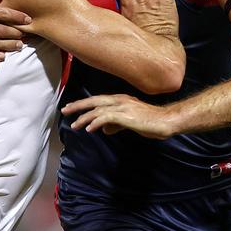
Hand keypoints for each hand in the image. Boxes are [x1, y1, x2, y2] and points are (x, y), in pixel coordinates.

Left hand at [61, 93, 175, 137]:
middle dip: (78, 106)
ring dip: (84, 118)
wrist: (165, 121)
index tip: (71, 108)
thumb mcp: (129, 123)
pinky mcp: (126, 115)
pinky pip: (106, 118)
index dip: (84, 104)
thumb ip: (116, 125)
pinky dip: (96, 122)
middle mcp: (119, 100)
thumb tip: (103, 130)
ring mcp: (122, 107)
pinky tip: (89, 129)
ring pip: (97, 110)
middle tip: (64, 110)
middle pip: (93, 101)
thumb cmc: (150, 122)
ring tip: (75, 125)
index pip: (97, 100)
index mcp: (120, 100)